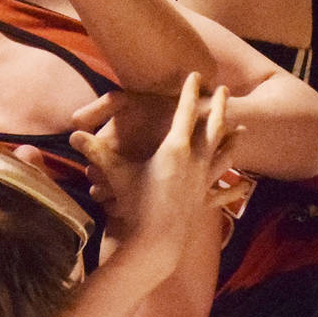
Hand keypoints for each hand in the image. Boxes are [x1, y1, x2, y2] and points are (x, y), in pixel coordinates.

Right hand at [70, 73, 236, 262]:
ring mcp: (204, 181)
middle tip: (225, 90)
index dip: (190, 92)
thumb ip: (95, 151)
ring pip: (224, 155)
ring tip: (242, 131)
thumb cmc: (135, 203)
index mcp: (176, 148)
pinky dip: (234, 189)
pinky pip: (223, 193)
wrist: (155, 241)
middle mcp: (196, 161)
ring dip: (233, 141)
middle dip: (219, 107)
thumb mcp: (115, 174)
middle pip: (213, 127)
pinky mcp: (205, 202)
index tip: (196, 75)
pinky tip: (246, 187)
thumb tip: (72, 134)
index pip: (185, 113)